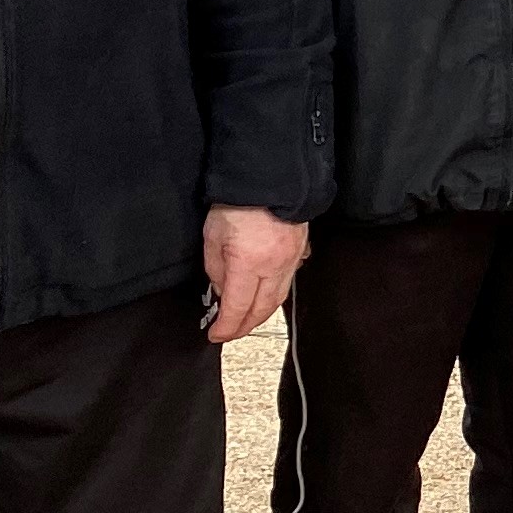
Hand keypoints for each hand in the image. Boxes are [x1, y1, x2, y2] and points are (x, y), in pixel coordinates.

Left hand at [202, 207, 305, 342]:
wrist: (270, 178)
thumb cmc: (239, 203)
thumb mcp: (212, 237)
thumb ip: (216, 269)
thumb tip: (223, 291)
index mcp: (248, 263)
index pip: (237, 308)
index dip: (226, 327)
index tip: (215, 334)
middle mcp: (274, 266)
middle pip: (262, 310)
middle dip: (244, 327)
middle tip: (230, 333)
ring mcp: (291, 260)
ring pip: (278, 299)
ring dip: (261, 314)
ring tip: (247, 320)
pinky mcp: (300, 251)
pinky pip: (289, 281)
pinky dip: (275, 295)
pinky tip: (266, 296)